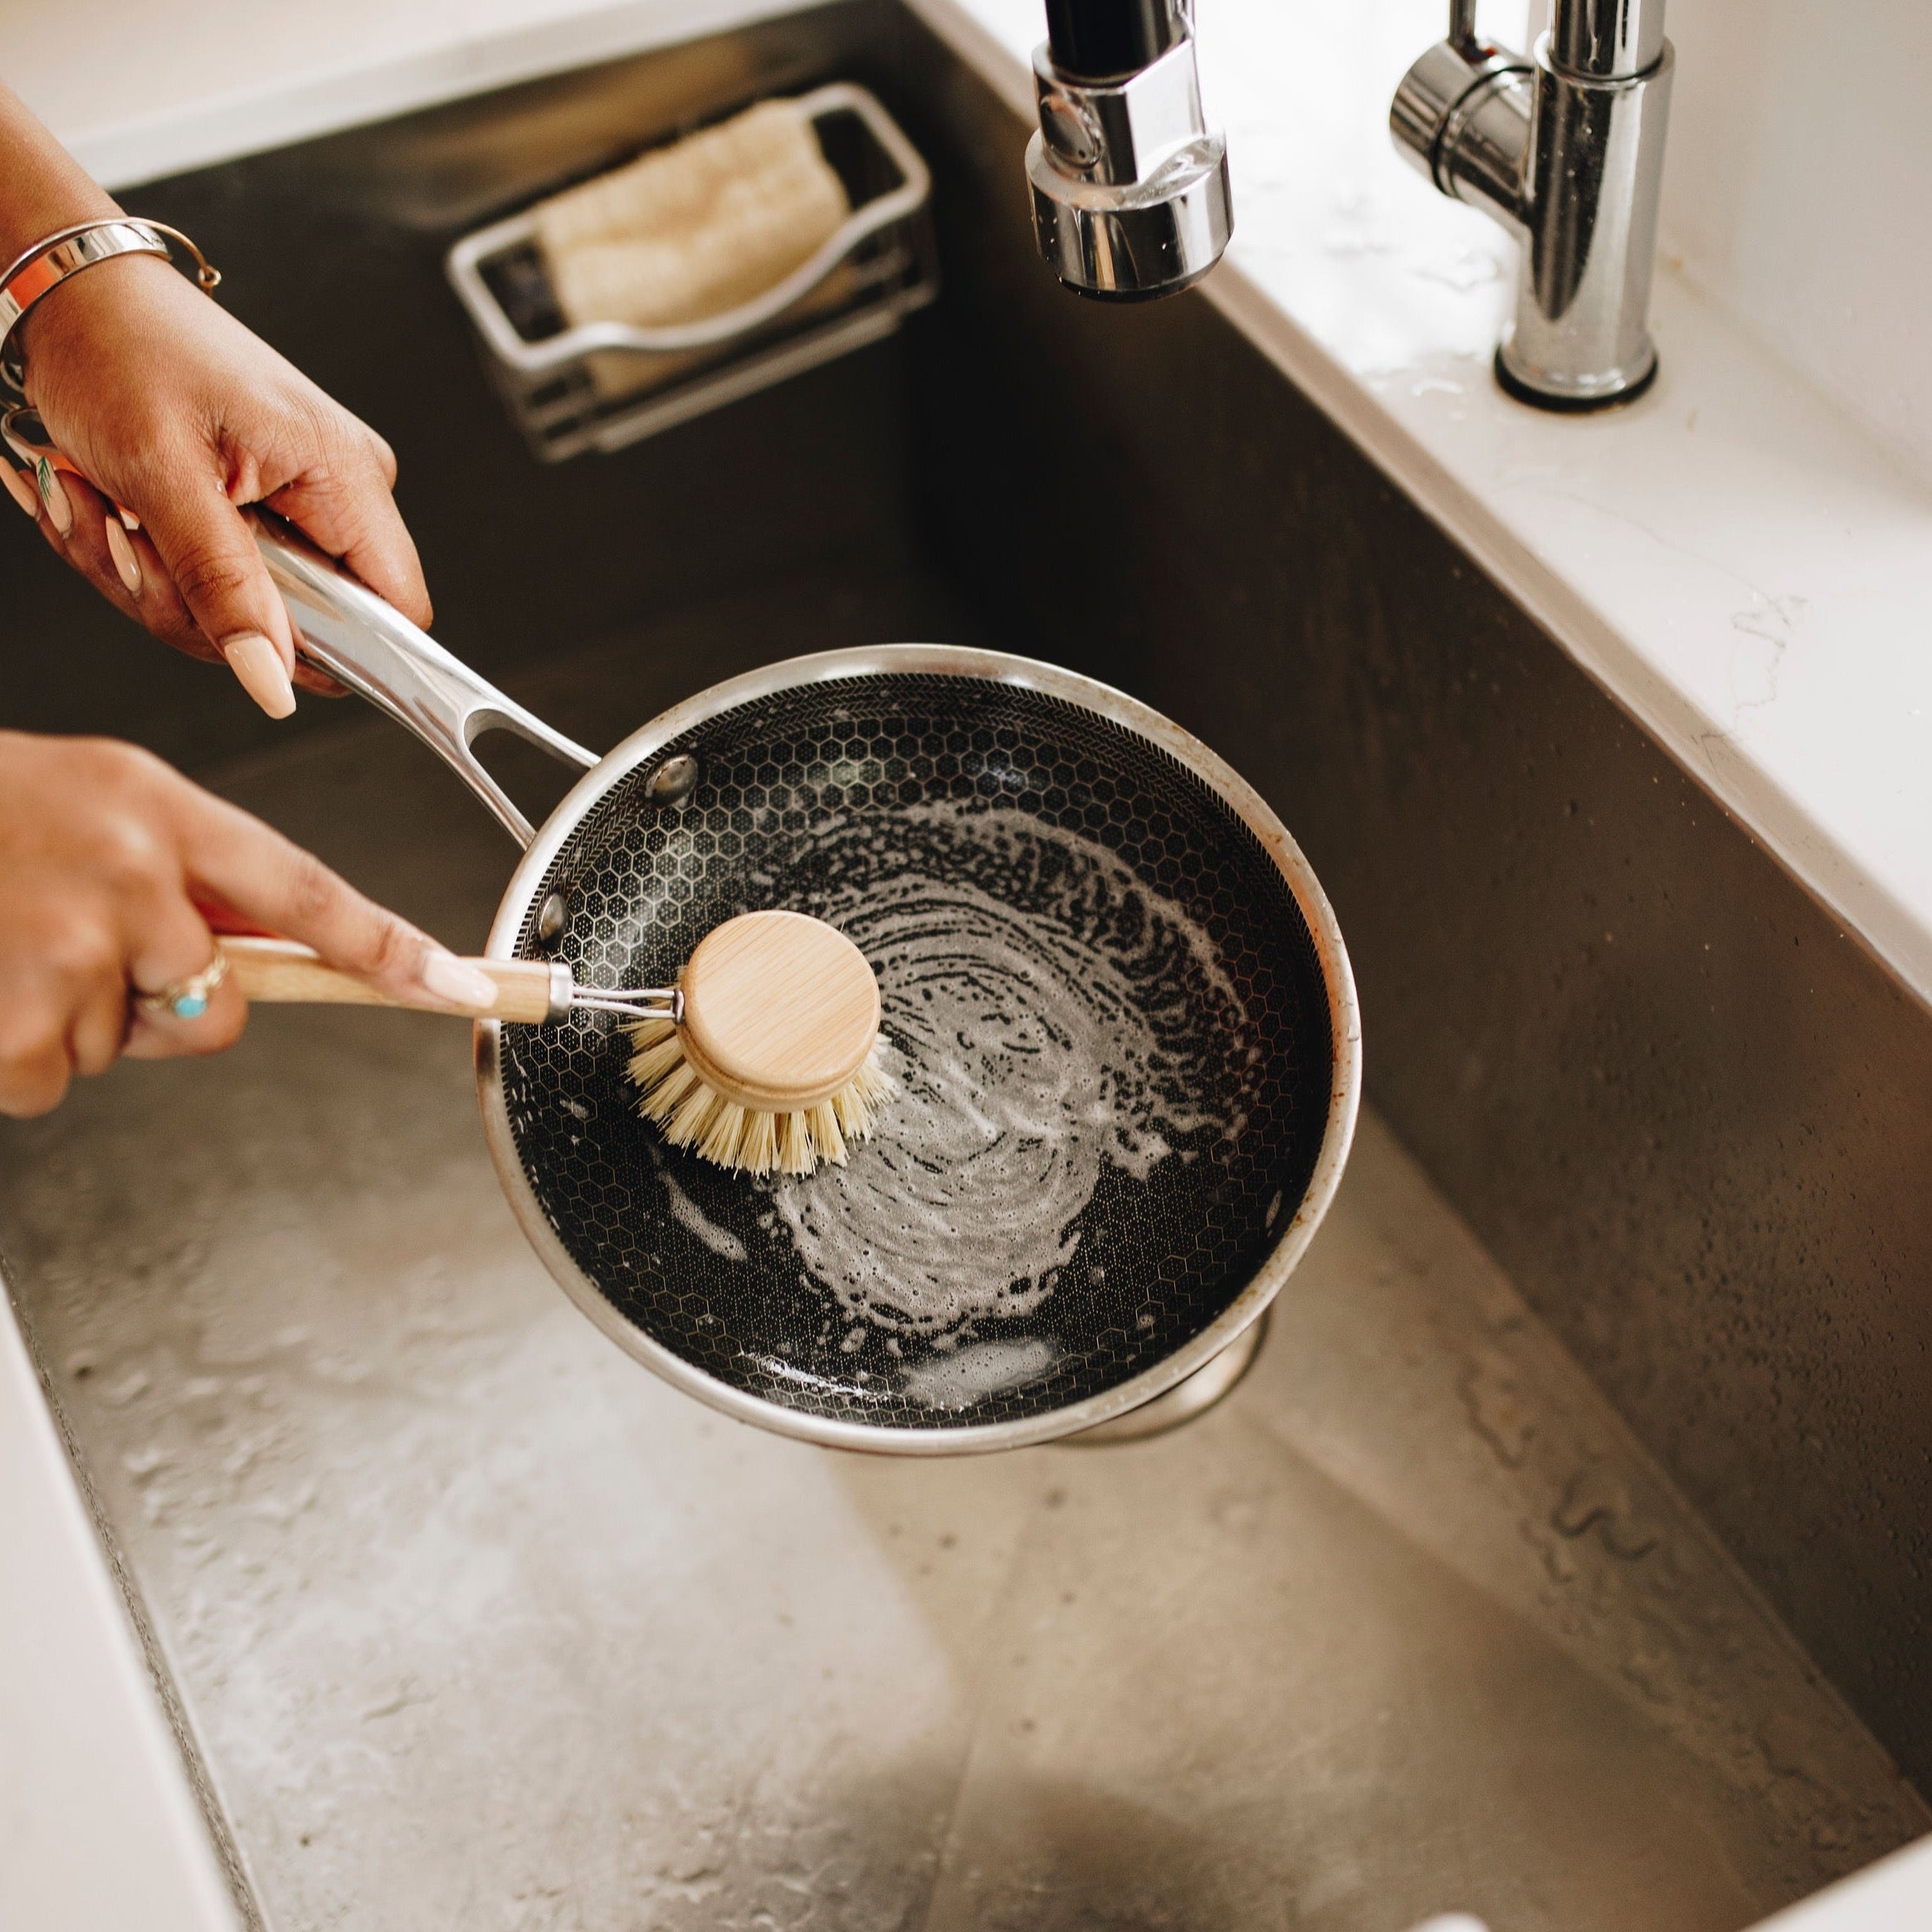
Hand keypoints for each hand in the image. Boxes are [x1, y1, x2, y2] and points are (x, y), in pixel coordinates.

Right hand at [0, 732, 495, 1117]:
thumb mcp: (101, 802)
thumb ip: (190, 871)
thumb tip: (266, 959)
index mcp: (158, 810)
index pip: (309, 893)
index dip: (394, 950)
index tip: (468, 991)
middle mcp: (127, 879)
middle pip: (218, 1004)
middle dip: (163, 998)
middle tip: (74, 939)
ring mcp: (65, 955)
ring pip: (126, 1048)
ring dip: (70, 1019)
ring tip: (6, 945)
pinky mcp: (11, 1030)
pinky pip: (53, 1081)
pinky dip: (17, 1053)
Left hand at [11, 250, 429, 717]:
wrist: (75, 289)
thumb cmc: (117, 346)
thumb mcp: (161, 476)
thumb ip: (224, 588)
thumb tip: (273, 683)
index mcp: (345, 472)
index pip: (397, 615)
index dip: (330, 649)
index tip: (242, 639)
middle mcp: (343, 486)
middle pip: (308, 625)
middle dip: (199, 608)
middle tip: (126, 543)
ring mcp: (306, 497)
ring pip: (253, 611)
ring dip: (160, 584)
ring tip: (106, 511)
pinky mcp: (267, 502)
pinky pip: (229, 579)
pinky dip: (160, 562)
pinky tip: (121, 511)